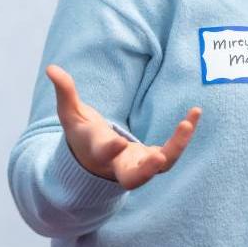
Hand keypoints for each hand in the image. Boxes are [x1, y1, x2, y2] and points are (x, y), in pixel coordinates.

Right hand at [45, 64, 200, 189]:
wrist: (94, 164)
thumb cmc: (82, 135)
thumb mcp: (71, 114)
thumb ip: (65, 93)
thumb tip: (52, 68)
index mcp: (97, 152)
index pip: (103, 154)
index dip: (110, 150)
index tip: (118, 142)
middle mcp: (119, 165)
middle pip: (133, 178)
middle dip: (145, 170)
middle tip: (158, 159)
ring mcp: (139, 166)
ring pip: (161, 166)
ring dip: (177, 147)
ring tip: (188, 121)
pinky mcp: (154, 160)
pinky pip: (173, 152)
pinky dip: (184, 137)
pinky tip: (195, 113)